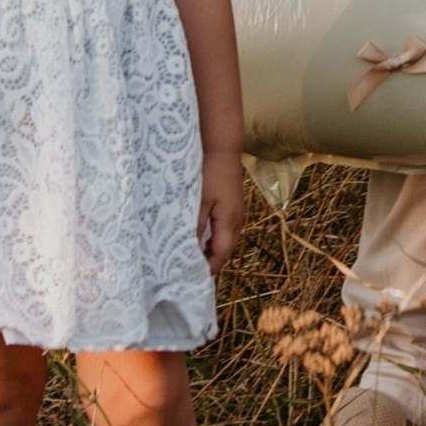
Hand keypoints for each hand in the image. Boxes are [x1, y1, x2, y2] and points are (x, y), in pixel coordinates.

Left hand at [197, 149, 249, 271]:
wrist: (222, 148)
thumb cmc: (209, 173)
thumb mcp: (198, 202)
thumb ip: (194, 227)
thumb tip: (189, 251)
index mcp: (229, 222)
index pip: (221, 255)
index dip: (209, 268)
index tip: (192, 277)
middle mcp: (237, 220)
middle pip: (226, 250)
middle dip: (211, 262)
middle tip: (190, 270)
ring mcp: (237, 212)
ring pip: (226, 240)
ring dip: (212, 250)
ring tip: (193, 256)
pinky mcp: (233, 205)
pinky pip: (226, 229)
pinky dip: (215, 238)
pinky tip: (201, 237)